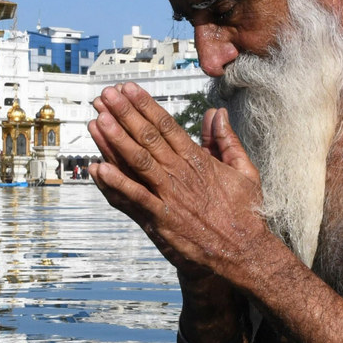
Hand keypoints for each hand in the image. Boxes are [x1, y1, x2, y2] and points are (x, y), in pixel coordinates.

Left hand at [87, 83, 268, 280]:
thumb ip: (226, 140)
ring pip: (138, 161)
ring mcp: (169, 196)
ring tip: (98, 119)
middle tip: (107, 95)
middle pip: (148, 137)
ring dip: (116, 140)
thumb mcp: (244, 170)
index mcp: (198, 160)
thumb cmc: (245, 213)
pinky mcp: (161, 219)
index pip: (166, 125)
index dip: (145, 105)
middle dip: (124, 114)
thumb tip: (217, 113)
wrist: (244, 252)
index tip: (129, 90)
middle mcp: (181, 174)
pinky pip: (134, 197)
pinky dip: (115, 183)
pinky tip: (97, 169)